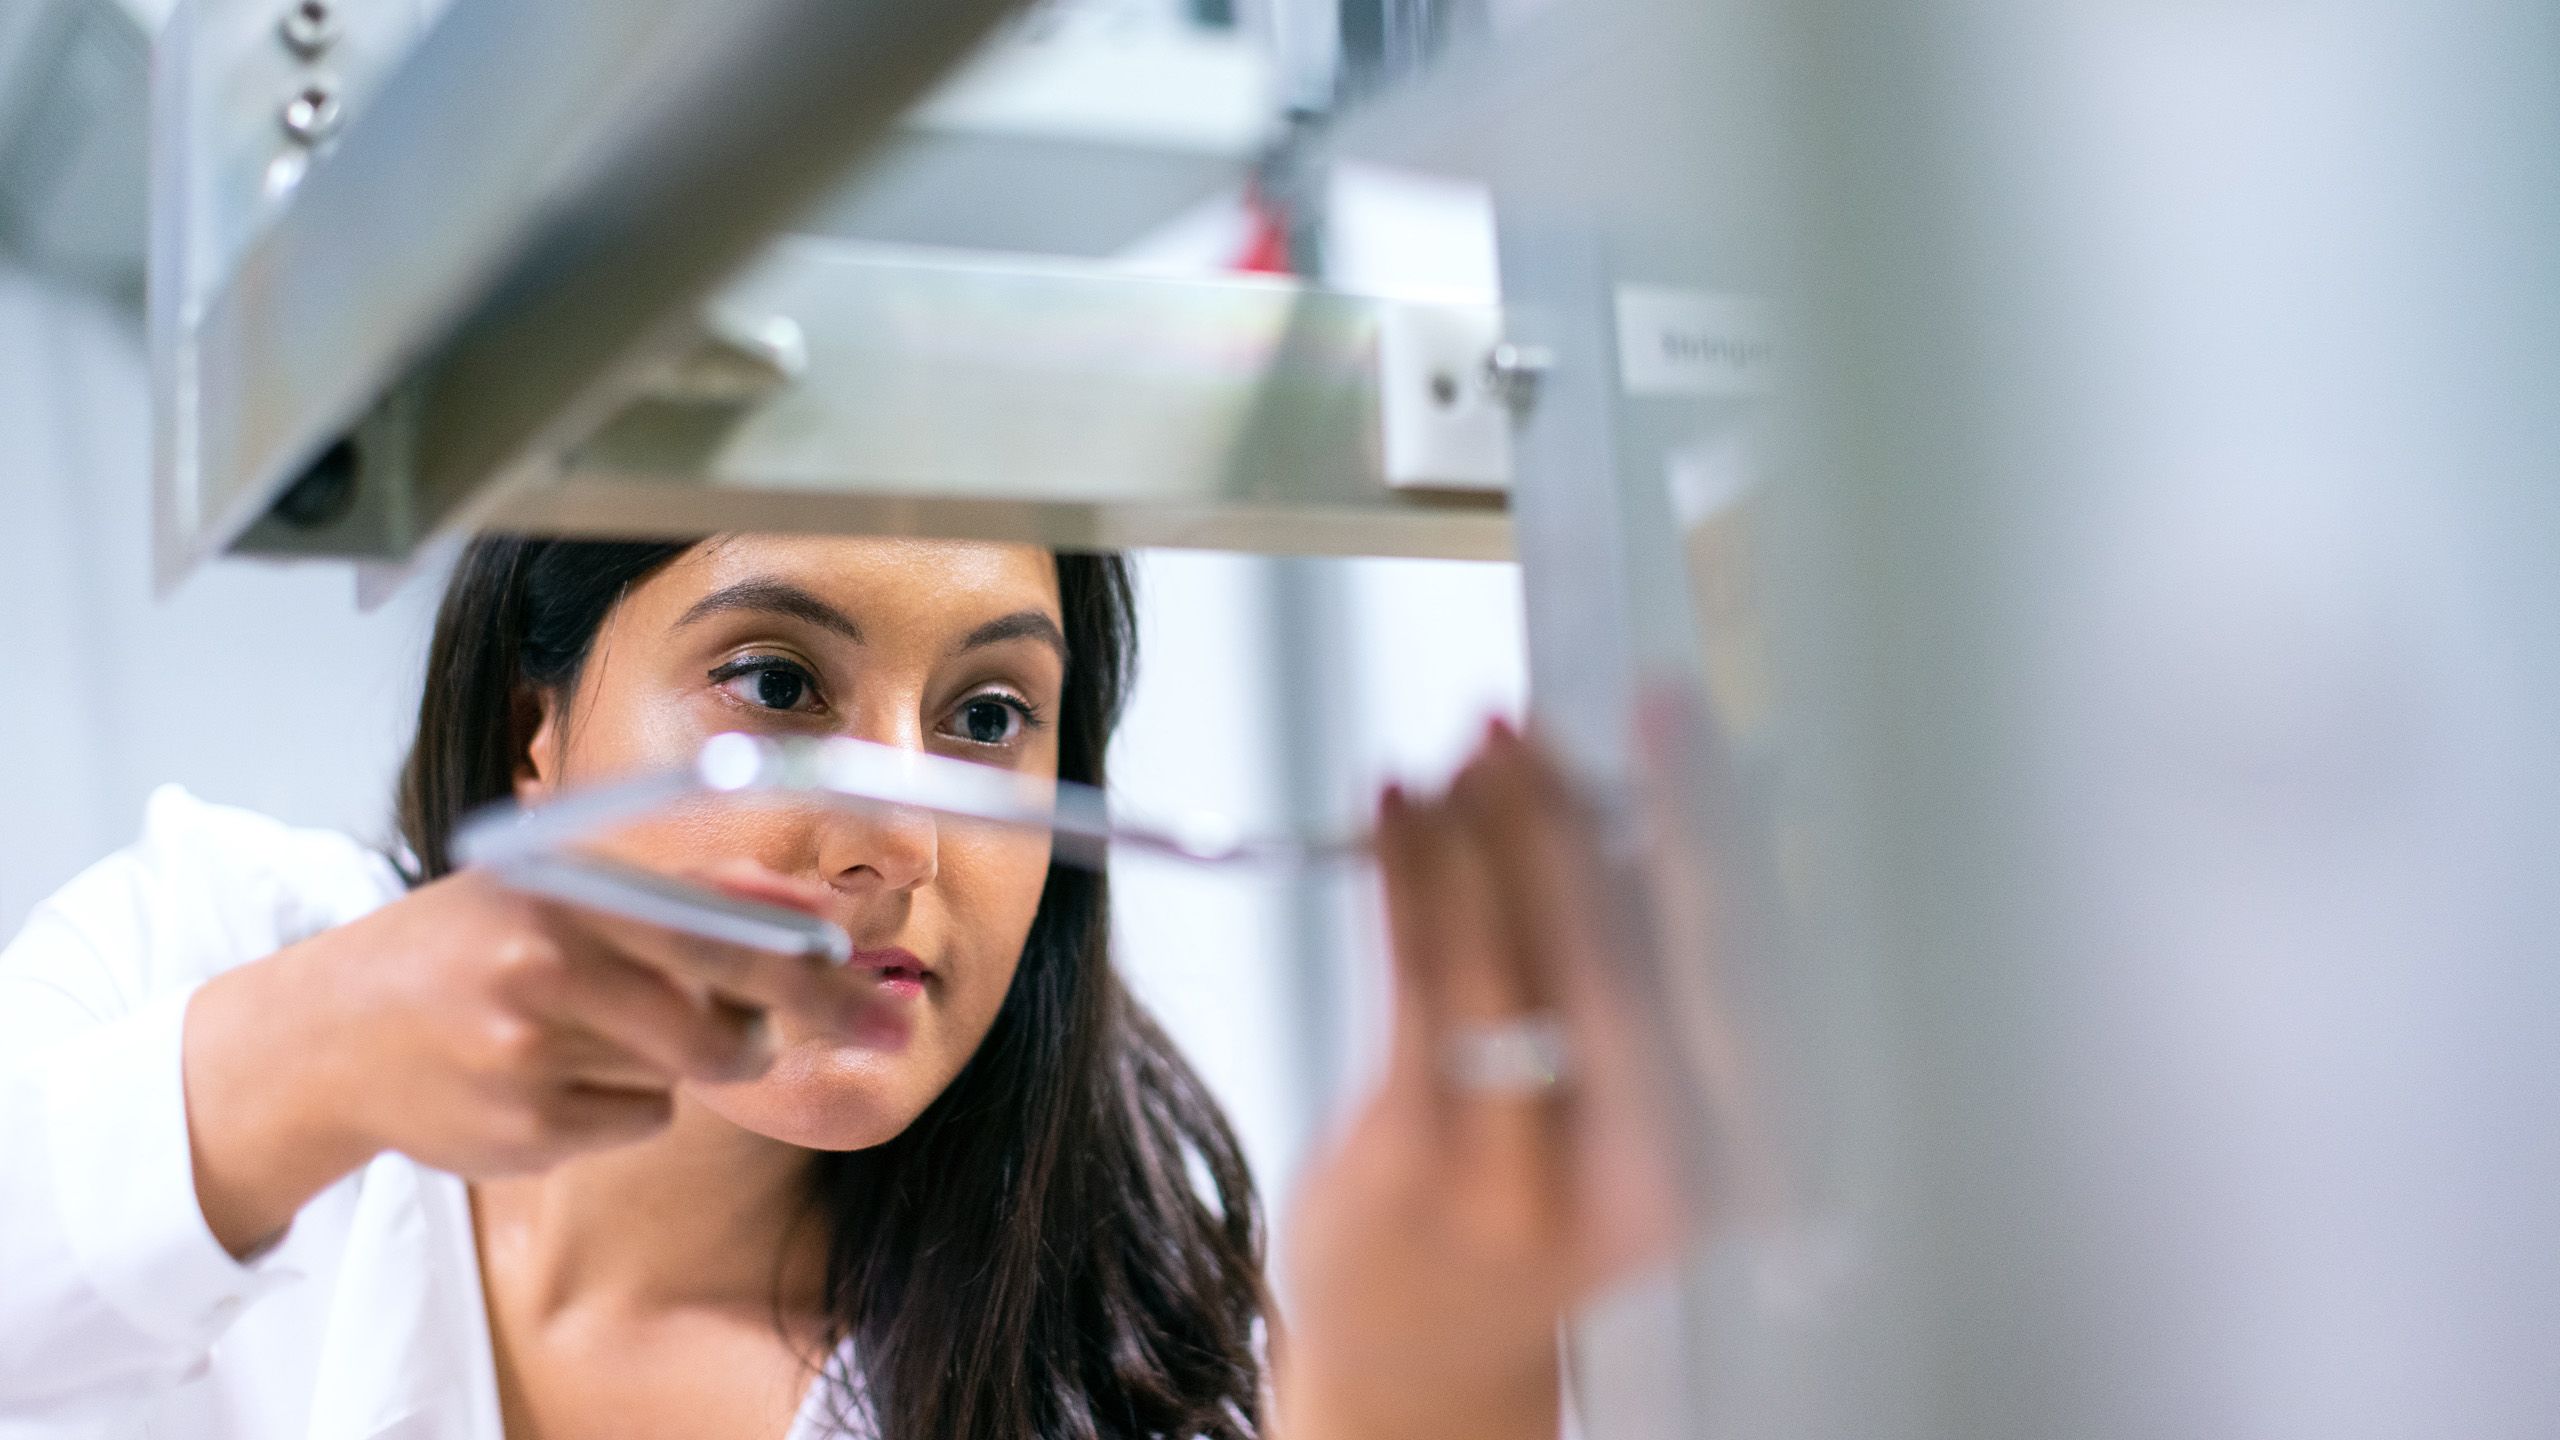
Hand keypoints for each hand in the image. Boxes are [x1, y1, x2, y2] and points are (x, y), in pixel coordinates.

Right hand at [182, 861, 840, 1256]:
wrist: (324, 1036)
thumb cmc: (472, 944)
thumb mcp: (559, 885)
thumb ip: (686, 888)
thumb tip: (811, 905)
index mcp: (563, 888)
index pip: (719, 928)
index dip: (811, 964)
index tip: (879, 986)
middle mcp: (544, 963)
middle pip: (723, 1021)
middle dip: (806, 1024)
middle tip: (876, 1026)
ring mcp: (530, 1055)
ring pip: (688, 1071)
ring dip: (683, 1054)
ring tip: (609, 1023)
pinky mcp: (523, 1132)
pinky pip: (641, 1118)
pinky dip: (628, 1101)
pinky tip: (555, 1074)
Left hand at [1277, 723, 1691, 1439]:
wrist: (1425, 1342)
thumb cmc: (1541, 1177)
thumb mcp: (1636, 1090)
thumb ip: (1653, 957)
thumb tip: (1656, 779)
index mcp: (1741, 1151)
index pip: (1745, 960)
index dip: (1714, 825)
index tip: (1678, 720)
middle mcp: (1655, 1176)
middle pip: (1636, 961)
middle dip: (1586, 819)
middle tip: (1549, 721)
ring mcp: (1533, 1181)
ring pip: (1515, 962)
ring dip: (1487, 831)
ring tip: (1469, 748)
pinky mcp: (1420, 1169)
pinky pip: (1417, 985)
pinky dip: (1407, 876)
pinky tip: (1397, 807)